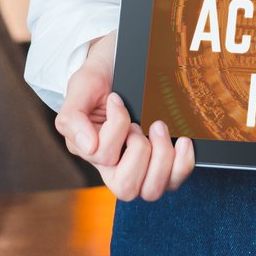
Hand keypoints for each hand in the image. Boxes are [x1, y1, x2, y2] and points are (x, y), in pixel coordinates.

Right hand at [53, 31, 195, 201]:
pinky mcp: (162, 166)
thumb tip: (89, 148)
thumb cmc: (100, 76)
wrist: (122, 63)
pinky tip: (182, 141)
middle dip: (139, 152)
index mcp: (90, 150)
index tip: (117, 99)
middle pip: (126, 188)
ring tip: (159, 127)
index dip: (115, 127)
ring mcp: (140, 169)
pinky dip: (182, 163)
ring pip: (151, 191)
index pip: (102, 157)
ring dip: (161, 158)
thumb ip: (73, 117)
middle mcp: (113, 166)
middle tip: (141, 124)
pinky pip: (174, 182)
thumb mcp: (81, 86)